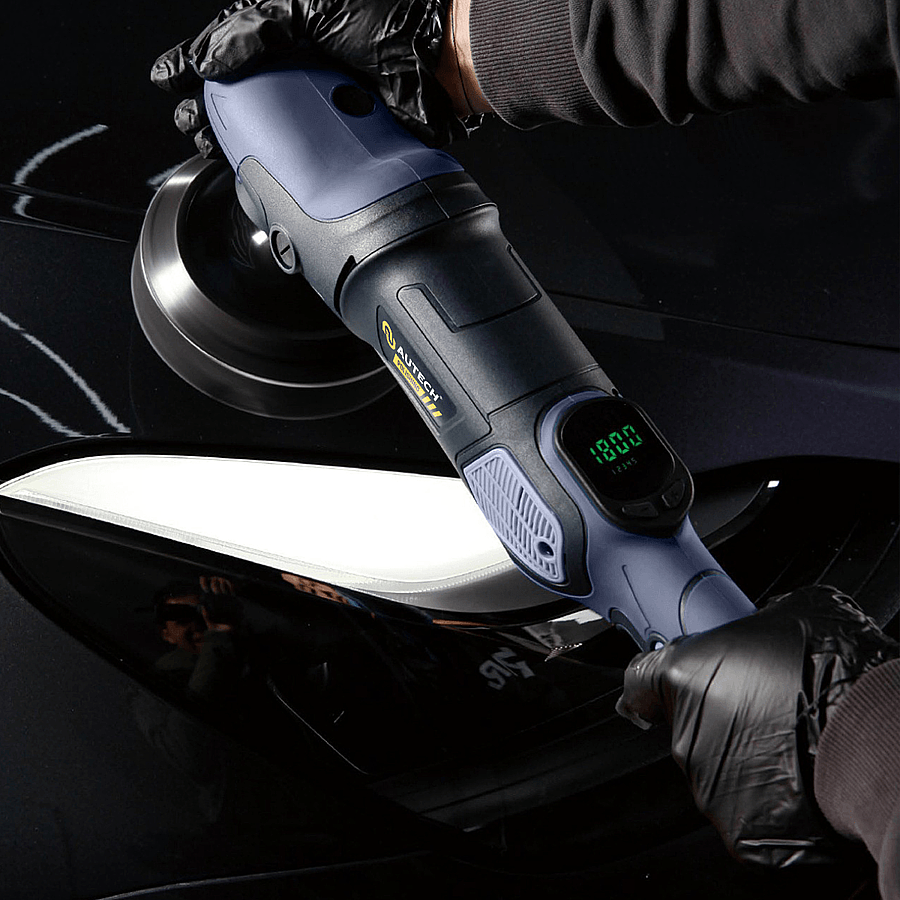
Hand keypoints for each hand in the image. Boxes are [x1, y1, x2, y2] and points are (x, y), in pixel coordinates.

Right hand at [151, 0, 469, 151]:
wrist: (446, 56)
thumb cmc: (394, 13)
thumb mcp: (315, 3)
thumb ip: (259, 26)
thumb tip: (211, 57)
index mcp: (296, 22)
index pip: (234, 43)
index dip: (198, 62)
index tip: (170, 80)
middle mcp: (308, 60)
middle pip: (246, 88)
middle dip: (212, 108)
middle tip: (190, 125)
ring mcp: (326, 97)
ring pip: (271, 123)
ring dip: (238, 138)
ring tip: (210, 146)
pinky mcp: (347, 130)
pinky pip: (306, 147)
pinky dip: (280, 159)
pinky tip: (257, 165)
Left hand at [616, 585, 897, 866]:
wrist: (879, 738)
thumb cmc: (836, 670)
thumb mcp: (792, 611)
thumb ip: (753, 624)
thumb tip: (763, 623)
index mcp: (684, 677)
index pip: (638, 681)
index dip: (646, 687)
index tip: (647, 697)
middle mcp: (686, 737)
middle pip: (690, 727)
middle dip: (722, 720)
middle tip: (771, 711)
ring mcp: (711, 789)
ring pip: (719, 771)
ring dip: (748, 761)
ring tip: (797, 744)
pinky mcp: (741, 833)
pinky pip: (748, 812)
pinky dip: (771, 801)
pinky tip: (803, 779)